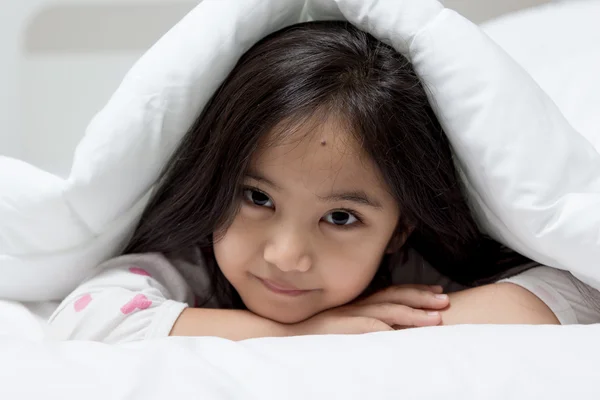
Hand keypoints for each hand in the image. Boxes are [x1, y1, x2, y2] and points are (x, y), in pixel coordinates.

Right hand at [287, 285, 448, 335]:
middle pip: (394, 298)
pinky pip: (364, 327)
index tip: (439, 292)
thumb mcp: (342, 324)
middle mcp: (356, 306)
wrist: (282, 336)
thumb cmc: (312, 334)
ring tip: (435, 319)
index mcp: (358, 304)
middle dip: (422, 298)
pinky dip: (382, 328)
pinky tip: (398, 332)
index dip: (416, 292)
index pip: (392, 293)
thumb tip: (389, 328)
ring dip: (412, 314)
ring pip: (386, 312)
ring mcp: (347, 317)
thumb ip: (362, 322)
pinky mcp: (339, 329)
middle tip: (446, 300)